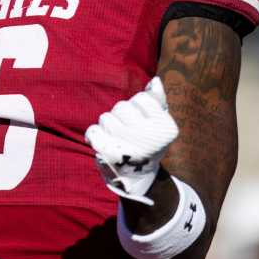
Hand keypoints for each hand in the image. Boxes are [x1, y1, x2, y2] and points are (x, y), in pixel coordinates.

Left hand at [85, 77, 177, 204]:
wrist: (137, 177)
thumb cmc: (148, 142)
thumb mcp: (159, 123)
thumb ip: (158, 100)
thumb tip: (155, 81)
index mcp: (165, 128)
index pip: (142, 98)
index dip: (137, 106)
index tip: (141, 120)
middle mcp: (149, 138)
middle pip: (122, 106)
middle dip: (121, 115)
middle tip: (127, 130)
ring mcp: (129, 147)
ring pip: (105, 118)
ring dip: (108, 125)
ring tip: (117, 138)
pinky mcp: (109, 155)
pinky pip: (93, 131)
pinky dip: (94, 135)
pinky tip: (104, 142)